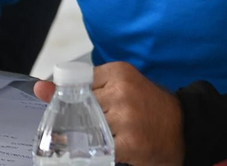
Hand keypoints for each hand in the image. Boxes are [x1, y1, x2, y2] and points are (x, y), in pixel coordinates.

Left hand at [35, 62, 184, 165]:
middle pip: (81, 108)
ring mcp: (125, 116)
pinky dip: (100, 153)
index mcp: (119, 71)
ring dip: (94, 139)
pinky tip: (110, 151)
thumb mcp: (121, 88)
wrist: (186, 129)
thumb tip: (40, 88)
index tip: (81, 110)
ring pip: (89, 130)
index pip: (78, 85)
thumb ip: (83, 88)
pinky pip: (100, 149)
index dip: (77, 101)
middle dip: (85, 122)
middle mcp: (121, 90)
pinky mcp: (129, 141)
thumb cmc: (150, 109)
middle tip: (100, 128)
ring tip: (108, 139)